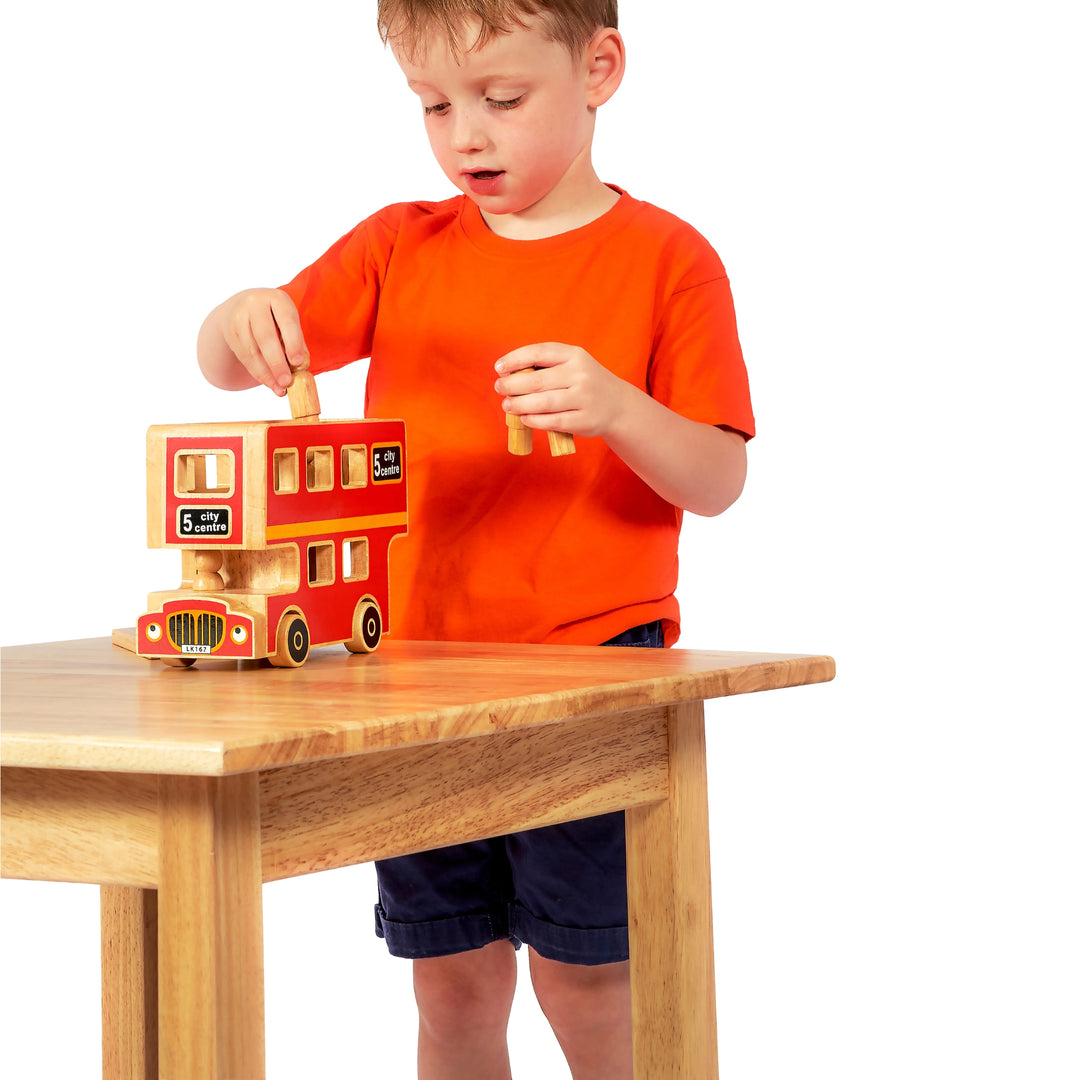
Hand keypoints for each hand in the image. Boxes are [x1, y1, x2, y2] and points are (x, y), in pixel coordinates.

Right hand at [212, 288, 308, 395]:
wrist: (242, 307)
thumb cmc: (275, 318)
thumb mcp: (288, 322)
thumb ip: (296, 342)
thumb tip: (301, 368)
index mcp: (277, 298)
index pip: (287, 321)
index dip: (293, 342)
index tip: (298, 363)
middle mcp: (255, 304)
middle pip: (265, 337)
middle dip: (277, 362)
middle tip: (287, 382)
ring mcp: (239, 317)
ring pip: (252, 350)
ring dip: (266, 373)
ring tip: (279, 388)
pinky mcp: (230, 332)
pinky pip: (244, 356)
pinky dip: (257, 372)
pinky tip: (268, 382)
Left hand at [493, 343, 627, 438]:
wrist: (618, 405)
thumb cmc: (584, 383)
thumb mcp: (572, 365)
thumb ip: (546, 367)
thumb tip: (508, 375)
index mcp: (574, 355)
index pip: (539, 353)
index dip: (515, 359)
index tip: (499, 368)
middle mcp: (581, 374)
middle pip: (537, 380)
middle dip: (512, 385)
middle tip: (500, 388)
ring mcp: (584, 398)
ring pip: (543, 402)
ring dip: (519, 405)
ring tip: (507, 405)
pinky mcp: (584, 420)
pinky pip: (553, 421)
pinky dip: (534, 420)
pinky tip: (525, 418)